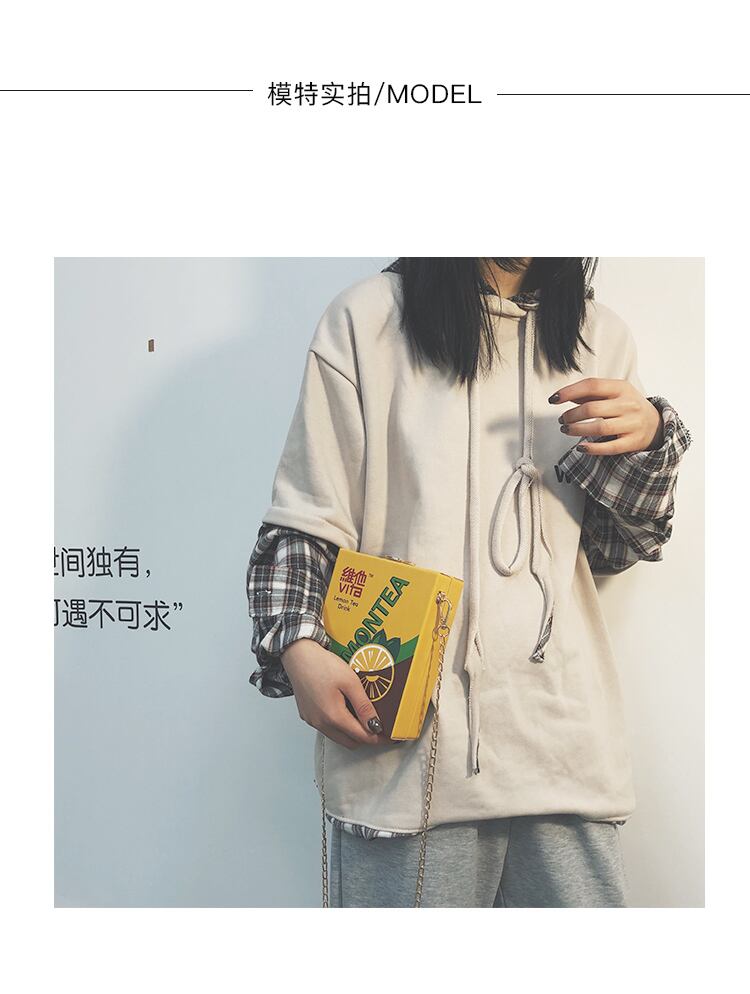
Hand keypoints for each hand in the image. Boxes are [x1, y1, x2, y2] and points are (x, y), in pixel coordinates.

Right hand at [281, 638, 388, 749]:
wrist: (297, 655)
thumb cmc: (322, 664)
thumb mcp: (350, 682)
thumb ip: (364, 706)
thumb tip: (376, 725)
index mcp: (334, 716)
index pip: (362, 737)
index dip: (379, 738)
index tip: (390, 736)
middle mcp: (321, 723)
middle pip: (350, 742)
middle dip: (366, 738)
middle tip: (379, 726)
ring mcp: (312, 721)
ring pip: (338, 737)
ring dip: (352, 733)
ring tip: (363, 717)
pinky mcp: (307, 715)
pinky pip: (327, 729)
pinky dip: (339, 726)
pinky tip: (345, 711)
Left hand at [549, 378, 663, 454]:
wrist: (656, 424)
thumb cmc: (627, 406)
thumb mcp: (614, 393)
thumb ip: (590, 393)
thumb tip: (563, 396)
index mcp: (622, 387)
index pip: (592, 385)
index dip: (569, 392)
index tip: (553, 399)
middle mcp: (628, 404)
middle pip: (592, 409)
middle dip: (571, 415)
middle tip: (562, 420)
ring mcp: (632, 424)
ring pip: (599, 428)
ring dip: (577, 430)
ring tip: (566, 430)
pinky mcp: (633, 442)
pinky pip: (609, 447)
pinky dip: (592, 448)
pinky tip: (581, 447)